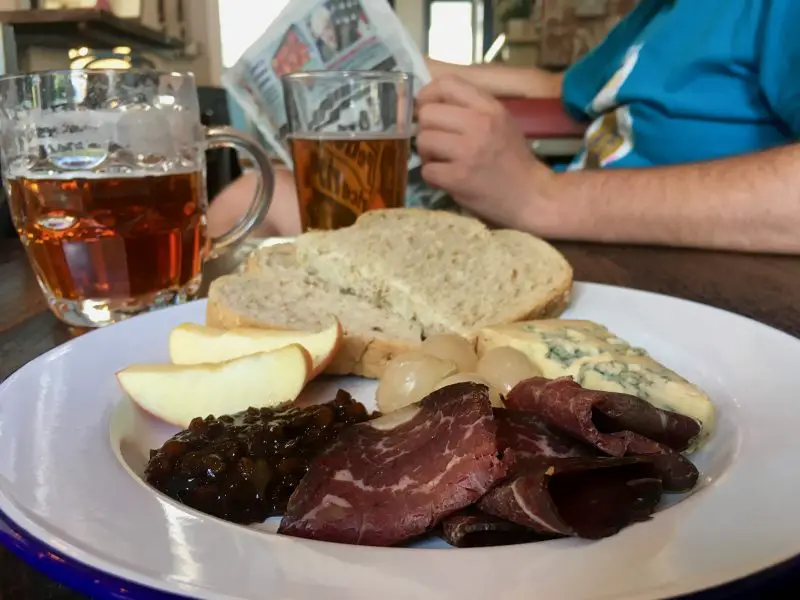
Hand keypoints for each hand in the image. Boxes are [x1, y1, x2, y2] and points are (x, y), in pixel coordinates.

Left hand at [416, 75, 552, 227]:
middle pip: (427, 113)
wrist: (530, 196)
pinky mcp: (458, 178)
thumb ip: (471, 108)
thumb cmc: (513, 159)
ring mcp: (468, 152)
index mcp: (489, 108)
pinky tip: (447, 178)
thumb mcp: (501, 121)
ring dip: (427, 154)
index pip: (446, 84)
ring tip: (443, 161)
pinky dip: (433, 176)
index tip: (427, 108)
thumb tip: (430, 102)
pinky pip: (427, 169)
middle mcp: (479, 125)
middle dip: (427, 129)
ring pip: (423, 140)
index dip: (427, 95)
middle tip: (438, 142)